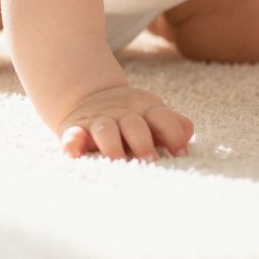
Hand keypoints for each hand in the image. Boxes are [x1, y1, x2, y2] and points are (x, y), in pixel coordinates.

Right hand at [57, 85, 192, 160]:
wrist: (91, 97)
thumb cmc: (133, 116)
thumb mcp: (152, 114)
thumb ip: (172, 124)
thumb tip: (187, 134)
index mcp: (146, 110)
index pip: (162, 118)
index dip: (173, 134)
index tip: (180, 154)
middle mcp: (122, 114)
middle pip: (134, 125)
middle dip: (143, 143)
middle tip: (151, 162)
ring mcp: (99, 121)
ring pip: (105, 129)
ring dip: (112, 145)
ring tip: (117, 161)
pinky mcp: (76, 129)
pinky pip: (73, 135)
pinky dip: (72, 144)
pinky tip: (73, 154)